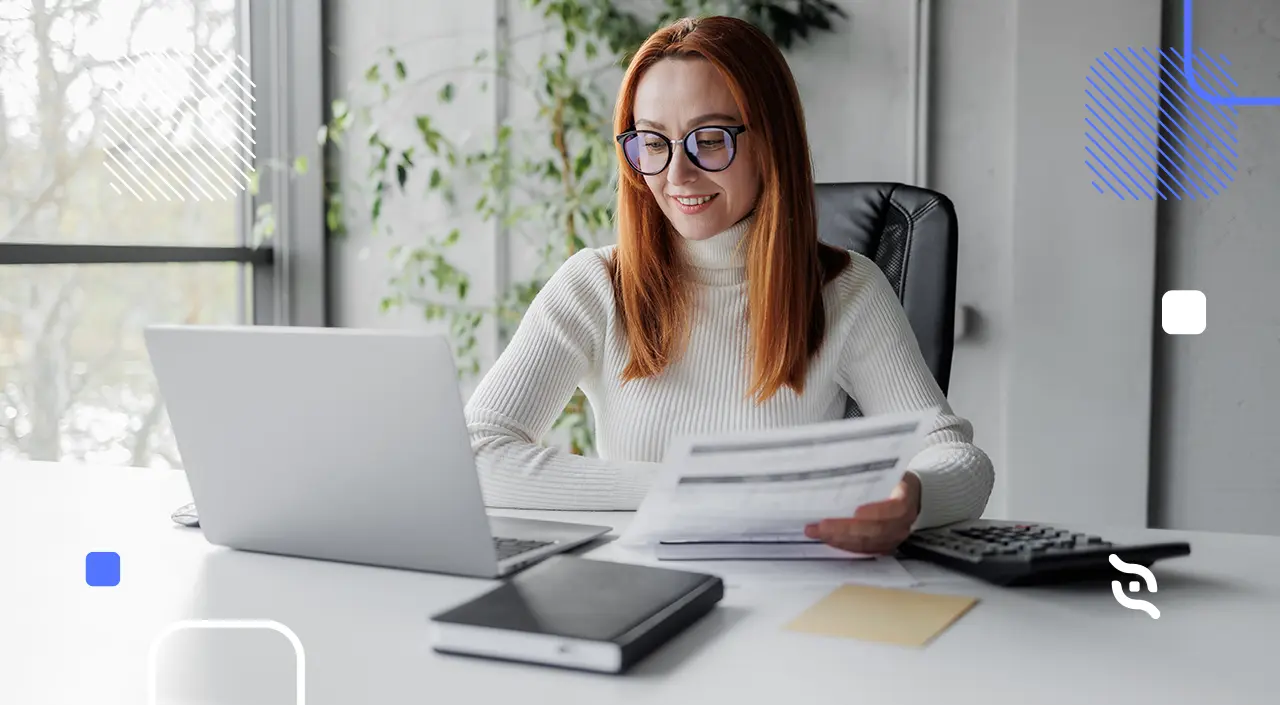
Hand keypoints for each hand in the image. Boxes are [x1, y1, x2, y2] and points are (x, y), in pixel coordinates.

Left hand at [803, 472, 921, 554]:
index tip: (855, 512)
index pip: (894, 510)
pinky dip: (843, 545)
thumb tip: (844, 466)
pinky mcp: (883, 546)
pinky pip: (862, 550)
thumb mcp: (889, 472)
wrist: (910, 497)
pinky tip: (828, 539)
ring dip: (839, 539)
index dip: (875, 513)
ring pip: (866, 543)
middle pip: (874, 531)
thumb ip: (873, 475)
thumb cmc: (894, 481)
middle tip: (820, 526)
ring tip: (816, 533)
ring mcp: (893, 538)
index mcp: (905, 502)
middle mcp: (901, 524)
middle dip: (844, 530)